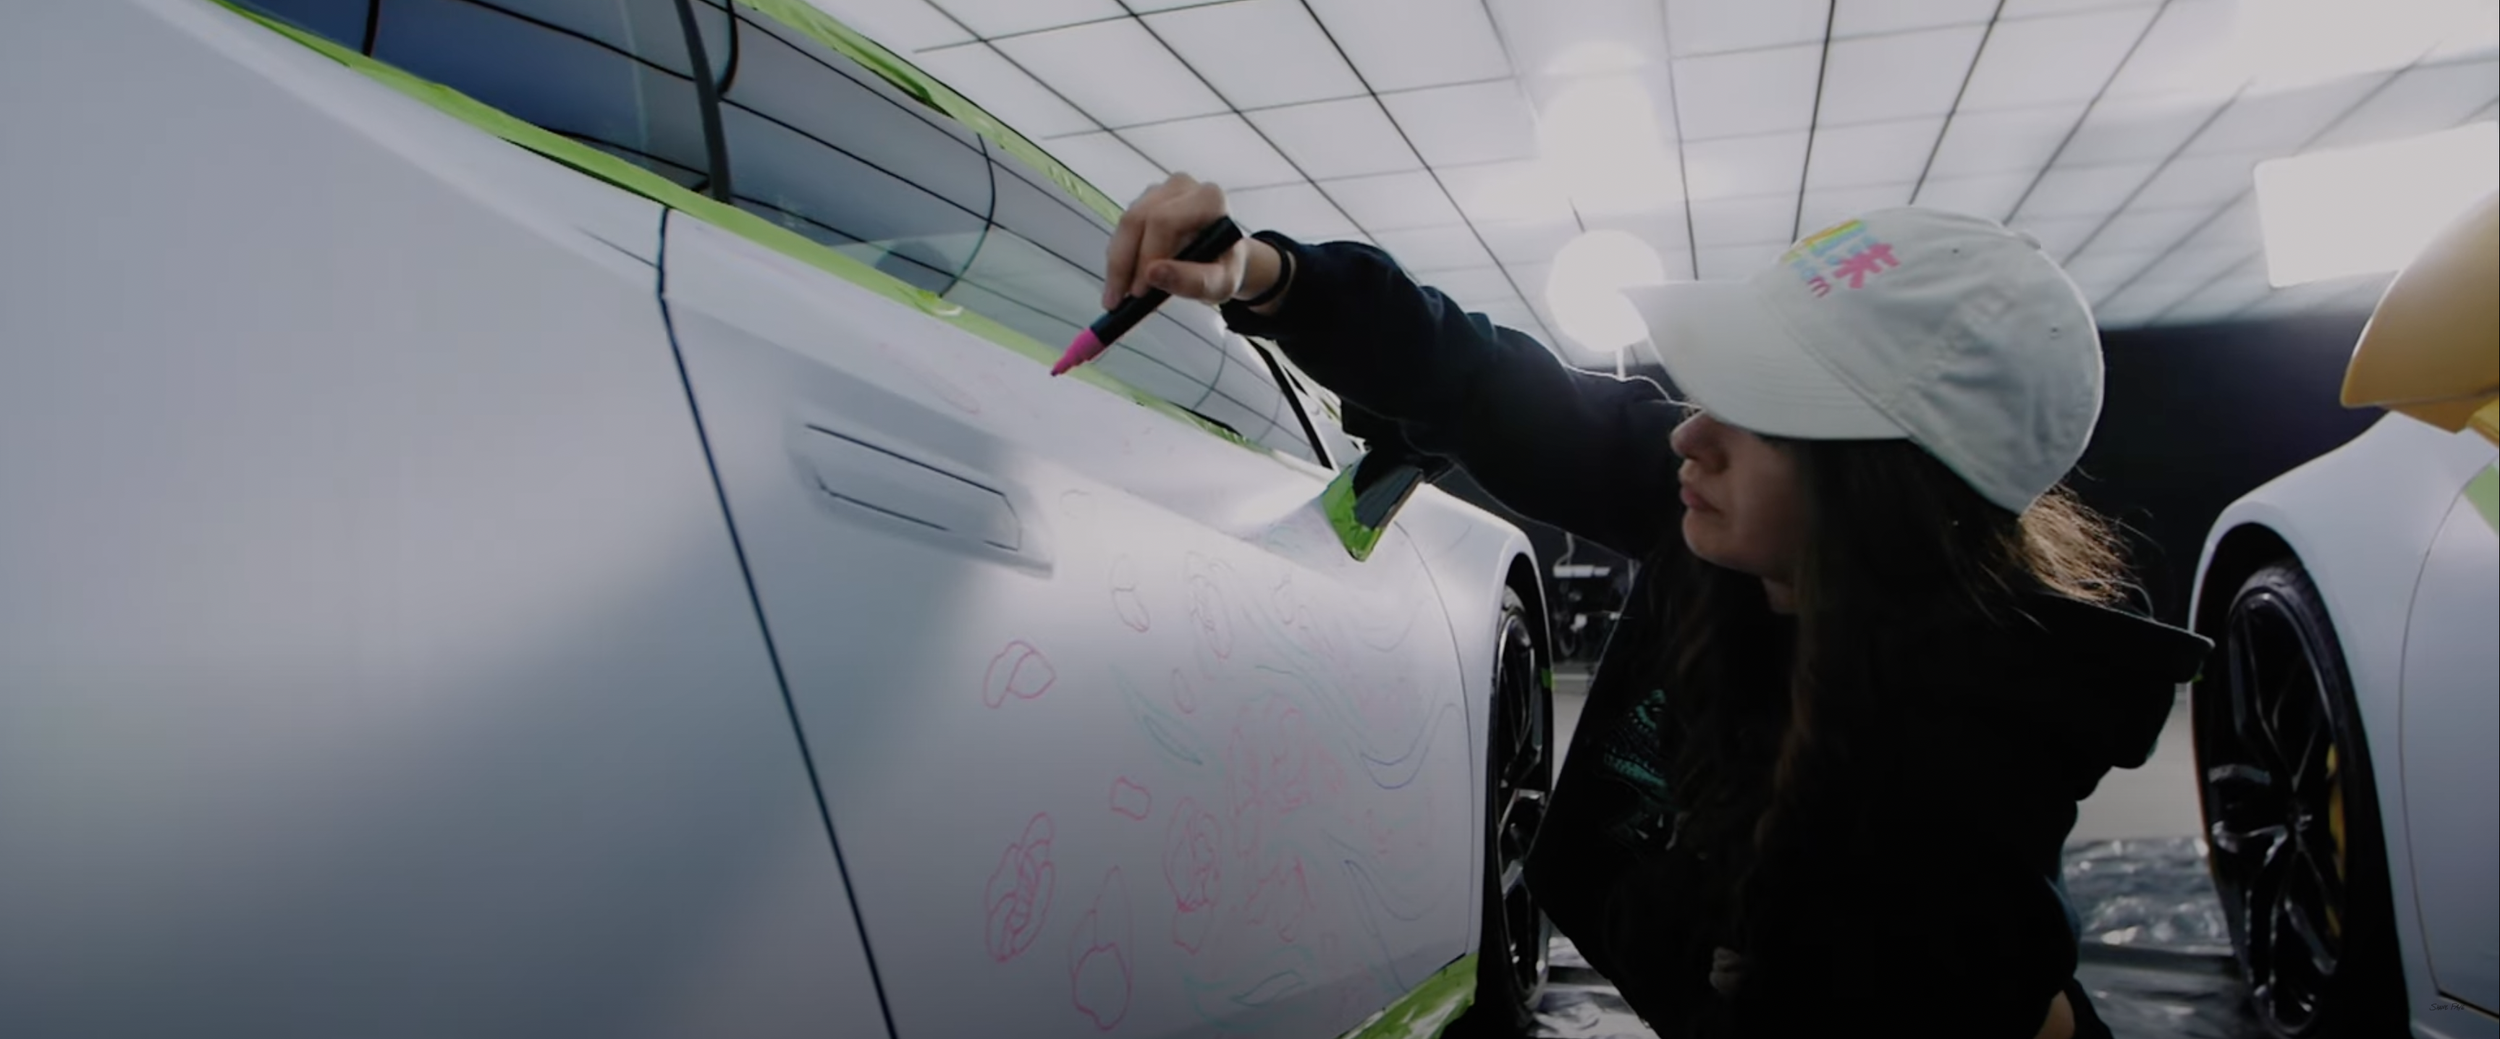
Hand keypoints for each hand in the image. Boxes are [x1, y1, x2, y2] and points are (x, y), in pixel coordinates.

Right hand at [1104, 173, 1261, 309]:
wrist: (1222, 258)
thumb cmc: (1223, 267)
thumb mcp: (1219, 284)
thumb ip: (1191, 281)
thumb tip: (1152, 274)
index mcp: (1208, 199)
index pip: (1163, 221)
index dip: (1146, 256)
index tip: (1139, 292)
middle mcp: (1182, 186)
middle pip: (1137, 219)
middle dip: (1123, 262)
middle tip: (1117, 299)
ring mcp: (1160, 191)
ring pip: (1125, 223)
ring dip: (1118, 261)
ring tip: (1118, 294)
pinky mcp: (1145, 201)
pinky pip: (1123, 228)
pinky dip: (1119, 257)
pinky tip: (1123, 279)